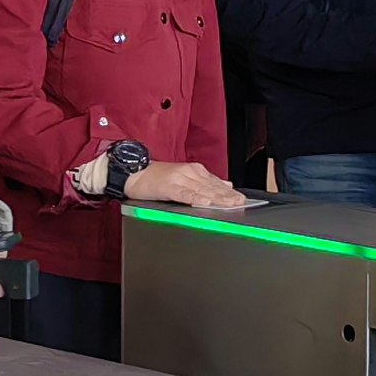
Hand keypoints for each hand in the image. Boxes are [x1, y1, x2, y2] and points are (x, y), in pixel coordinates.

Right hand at [125, 157, 253, 212]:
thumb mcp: (183, 176)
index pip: (216, 182)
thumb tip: (225, 185)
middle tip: (240, 203)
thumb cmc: (156, 177)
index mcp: (194, 171)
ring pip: (202, 190)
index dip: (229, 191)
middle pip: (212, 187)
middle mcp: (189, 173)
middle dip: (227, 196)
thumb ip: (204, 181)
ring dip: (217, 198)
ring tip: (229, 204)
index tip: (242, 199)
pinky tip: (204, 203)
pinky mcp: (168, 187)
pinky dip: (195, 198)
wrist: (134, 172)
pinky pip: (184, 193)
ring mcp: (179, 179)